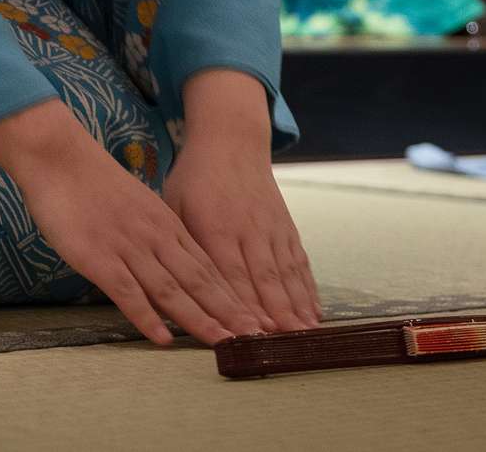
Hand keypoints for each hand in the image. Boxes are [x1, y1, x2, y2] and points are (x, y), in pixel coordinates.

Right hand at [0, 99, 262, 347]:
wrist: (61, 158)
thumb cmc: (95, 186)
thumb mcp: (139, 209)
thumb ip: (156, 236)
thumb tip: (171, 267)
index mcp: (168, 225)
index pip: (209, 266)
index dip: (234, 294)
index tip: (255, 316)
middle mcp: (157, 238)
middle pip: (200, 280)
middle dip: (229, 311)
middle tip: (256, 335)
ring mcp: (130, 248)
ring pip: (172, 289)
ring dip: (199, 319)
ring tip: (224, 342)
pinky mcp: (101, 258)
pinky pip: (129, 292)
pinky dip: (148, 317)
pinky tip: (163, 338)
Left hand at [164, 138, 321, 332]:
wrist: (232, 142)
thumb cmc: (194, 179)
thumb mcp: (175, 207)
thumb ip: (180, 248)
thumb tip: (171, 291)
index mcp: (216, 227)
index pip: (229, 275)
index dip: (241, 305)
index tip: (250, 334)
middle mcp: (249, 230)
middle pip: (263, 279)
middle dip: (275, 314)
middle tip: (284, 344)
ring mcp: (271, 229)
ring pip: (285, 273)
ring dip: (296, 306)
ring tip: (304, 335)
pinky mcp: (286, 227)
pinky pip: (299, 261)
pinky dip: (308, 288)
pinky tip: (314, 310)